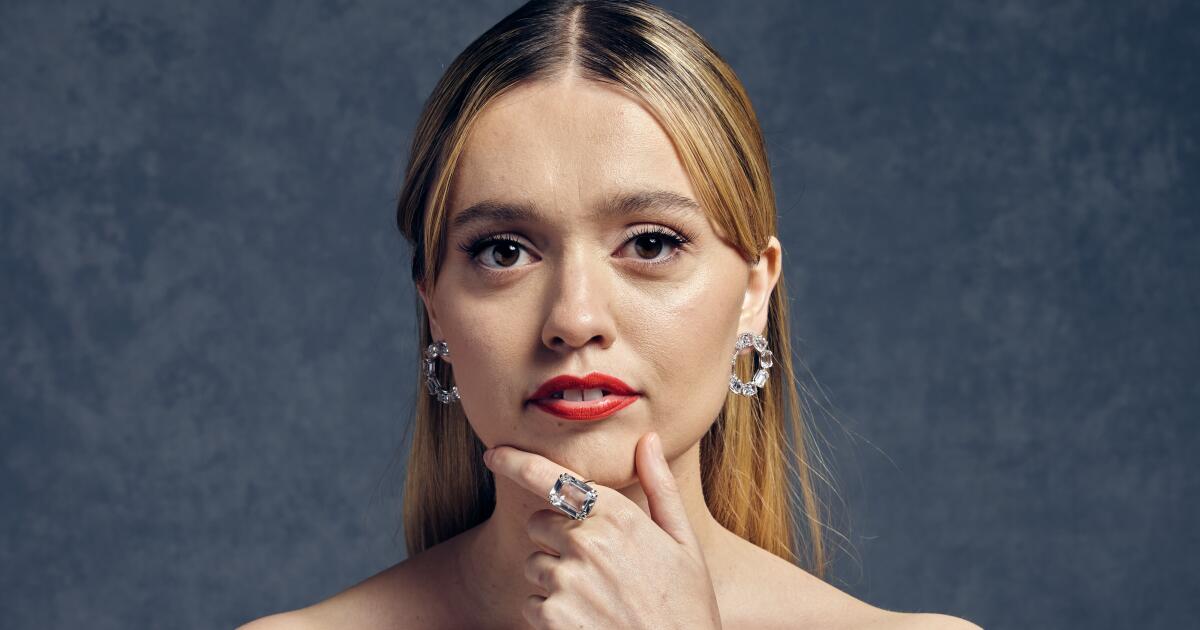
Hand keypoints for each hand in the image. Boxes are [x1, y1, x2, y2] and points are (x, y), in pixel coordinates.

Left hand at [483, 432, 722, 629]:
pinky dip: (550, 614)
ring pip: (533, 564)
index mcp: (618, 515)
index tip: (494, 454)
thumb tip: (650, 440)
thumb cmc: (686, 605)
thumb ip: (660, 487)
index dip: (517, 462)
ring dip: (553, 579)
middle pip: (539, 522)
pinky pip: (532, 603)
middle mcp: (587, 541)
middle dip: (556, 539)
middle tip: (594, 566)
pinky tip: (586, 622)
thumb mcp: (684, 543)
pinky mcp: (552, 615)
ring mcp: (567, 579)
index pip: (554, 478)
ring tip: (595, 599)